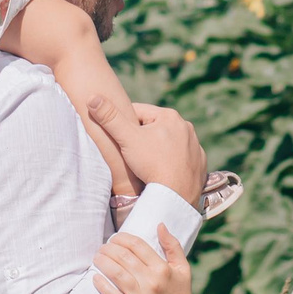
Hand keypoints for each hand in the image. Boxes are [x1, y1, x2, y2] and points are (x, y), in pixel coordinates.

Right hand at [87, 100, 207, 201]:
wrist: (175, 196)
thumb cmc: (151, 165)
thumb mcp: (126, 139)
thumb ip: (110, 118)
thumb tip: (92, 98)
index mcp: (170, 116)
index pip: (139, 113)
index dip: (124, 123)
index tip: (117, 135)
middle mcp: (186, 127)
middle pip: (154, 127)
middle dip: (142, 136)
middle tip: (130, 152)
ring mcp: (195, 146)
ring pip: (169, 142)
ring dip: (157, 148)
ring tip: (145, 163)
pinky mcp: (200, 163)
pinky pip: (181, 158)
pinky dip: (172, 162)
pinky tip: (162, 171)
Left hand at [93, 225, 195, 293]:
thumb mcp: (183, 269)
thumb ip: (172, 246)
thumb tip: (160, 225)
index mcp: (162, 269)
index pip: (137, 245)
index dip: (122, 238)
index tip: (115, 238)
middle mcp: (151, 281)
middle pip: (124, 257)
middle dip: (109, 248)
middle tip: (103, 247)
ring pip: (116, 273)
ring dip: (103, 262)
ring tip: (97, 257)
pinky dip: (102, 286)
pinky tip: (95, 278)